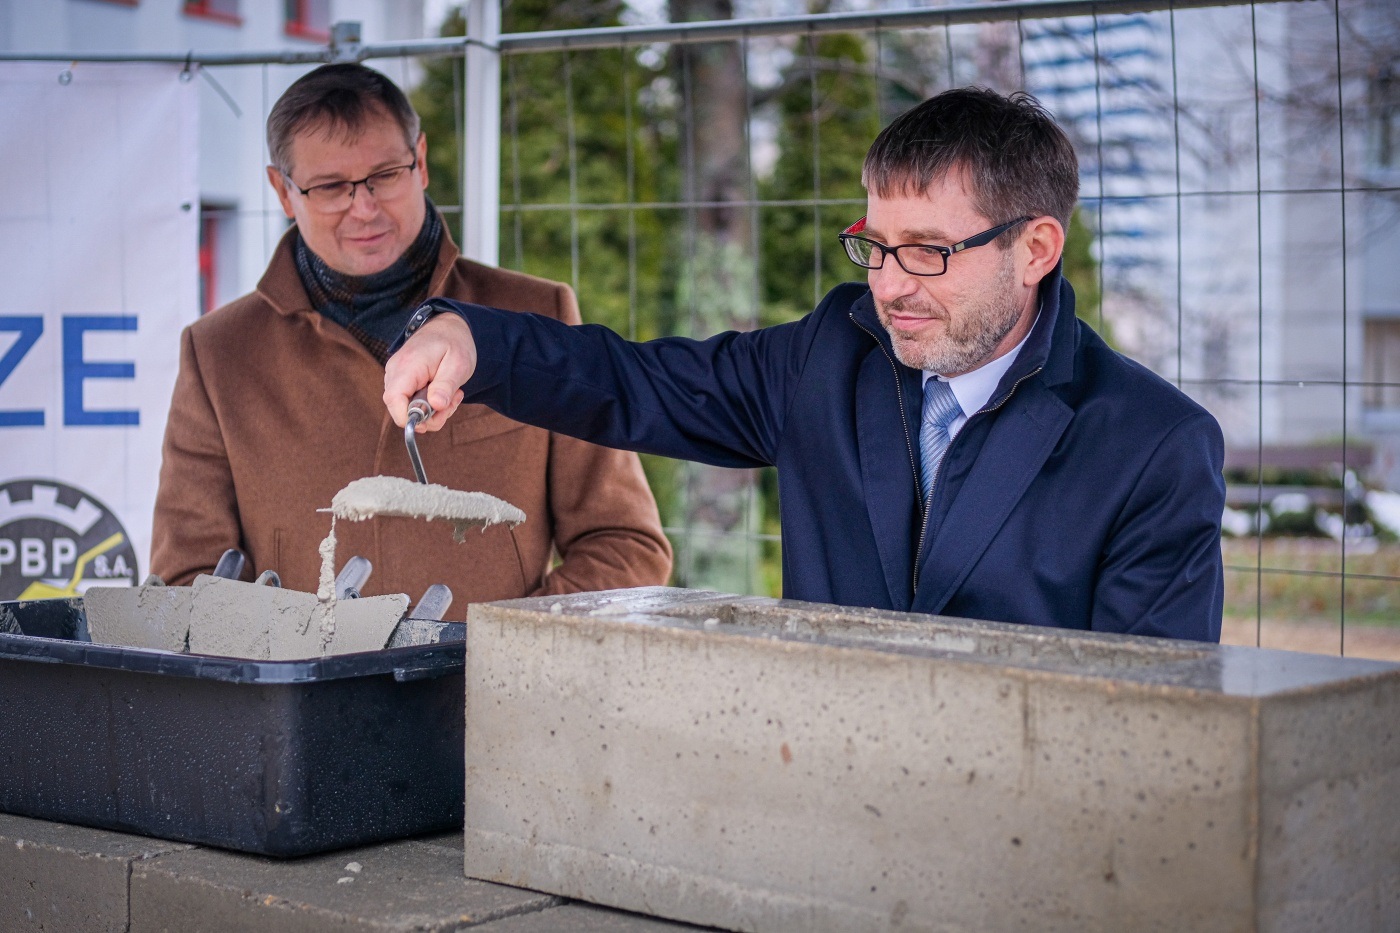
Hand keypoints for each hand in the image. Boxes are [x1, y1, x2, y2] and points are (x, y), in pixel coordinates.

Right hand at [383, 313, 475, 430]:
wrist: (448, 327)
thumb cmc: (454, 343)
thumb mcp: (458, 364)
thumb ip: (446, 385)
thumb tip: (436, 406)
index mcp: (407, 366)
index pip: (394, 400)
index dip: (410, 417)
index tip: (434, 418)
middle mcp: (395, 372)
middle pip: (400, 409)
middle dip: (429, 416)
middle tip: (452, 401)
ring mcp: (395, 376)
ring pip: (406, 409)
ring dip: (432, 411)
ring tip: (451, 394)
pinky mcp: (400, 381)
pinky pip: (409, 402)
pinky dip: (428, 405)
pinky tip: (442, 392)